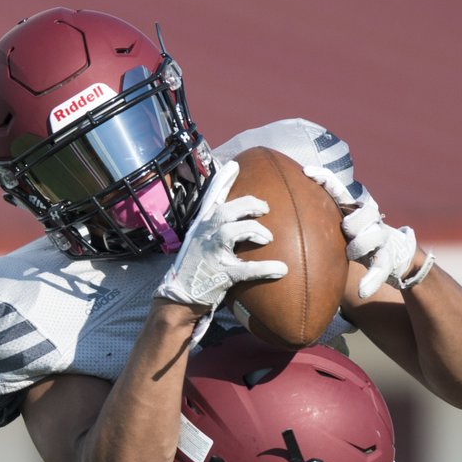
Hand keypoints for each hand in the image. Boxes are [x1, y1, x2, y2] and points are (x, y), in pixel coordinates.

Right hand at [154, 161, 286, 309]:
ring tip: (268, 238)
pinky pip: (246, 269)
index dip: (223, 180)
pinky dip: (265, 268)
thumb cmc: (195, 270)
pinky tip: (280, 269)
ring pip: (233, 232)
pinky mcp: (221, 274)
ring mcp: (211, 254)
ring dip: (254, 231)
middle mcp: (204, 235)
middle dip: (249, 205)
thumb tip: (234, 221)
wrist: (181, 297)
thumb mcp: (199, 243)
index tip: (234, 165)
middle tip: (265, 209)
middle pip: (226, 210)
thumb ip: (213, 230)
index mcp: (201, 226)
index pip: (212, 197)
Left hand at [303, 166, 416, 298]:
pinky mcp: (388, 258)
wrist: (392, 258)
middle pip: (364, 211)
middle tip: (345, 229)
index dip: (325, 178)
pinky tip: (363, 291)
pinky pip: (381, 268)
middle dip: (353, 221)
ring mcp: (380, 237)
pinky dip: (371, 280)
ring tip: (351, 254)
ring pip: (374, 235)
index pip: (338, 188)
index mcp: (351, 208)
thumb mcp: (334, 231)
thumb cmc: (352, 243)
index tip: (306, 172)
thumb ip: (315, 224)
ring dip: (360, 246)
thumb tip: (277, 221)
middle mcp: (369, 218)